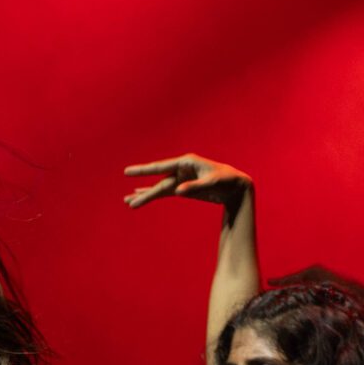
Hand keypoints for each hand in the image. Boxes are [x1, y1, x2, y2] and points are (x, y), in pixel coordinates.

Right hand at [123, 154, 251, 210]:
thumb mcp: (212, 184)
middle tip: (127, 201)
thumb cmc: (226, 181)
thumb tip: (177, 191)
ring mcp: (181, 179)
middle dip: (144, 193)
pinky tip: (140, 195)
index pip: (161, 167)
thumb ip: (195, 186)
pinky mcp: (183, 188)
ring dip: (145, 195)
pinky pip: (164, 192)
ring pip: (159, 188)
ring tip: (128, 201)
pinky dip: (153, 194)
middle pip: (158, 183)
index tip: (128, 172)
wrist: (236, 186)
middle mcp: (180, 169)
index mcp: (186, 162)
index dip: (144, 171)